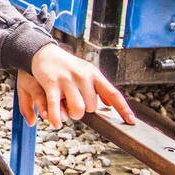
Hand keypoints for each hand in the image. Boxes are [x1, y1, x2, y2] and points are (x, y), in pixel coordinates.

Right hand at [21, 44, 135, 127]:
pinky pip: (56, 107)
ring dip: (72, 114)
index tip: (131, 121)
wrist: (43, 52)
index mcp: (93, 74)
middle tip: (75, 103)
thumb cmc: (66, 65)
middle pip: (92, 106)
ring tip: (67, 110)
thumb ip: (98, 88)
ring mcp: (67, 80)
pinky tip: (55, 122)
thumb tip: (109, 103)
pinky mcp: (51, 84)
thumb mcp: (86, 72)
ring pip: (78, 109)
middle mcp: (83, 76)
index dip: (123, 109)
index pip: (113, 93)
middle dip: (85, 110)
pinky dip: (56, 117)